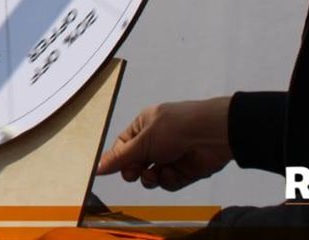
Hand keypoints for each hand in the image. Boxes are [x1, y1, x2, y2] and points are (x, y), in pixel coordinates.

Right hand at [96, 97, 233, 191]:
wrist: (211, 135)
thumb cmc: (174, 128)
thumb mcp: (143, 142)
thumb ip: (120, 158)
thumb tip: (97, 167)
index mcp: (144, 125)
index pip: (124, 145)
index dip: (118, 159)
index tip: (113, 170)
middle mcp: (157, 140)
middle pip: (137, 163)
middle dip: (135, 171)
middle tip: (136, 173)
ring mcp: (171, 155)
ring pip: (152, 175)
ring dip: (152, 177)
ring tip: (155, 173)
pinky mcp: (185, 170)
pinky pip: (169, 182)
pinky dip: (169, 180)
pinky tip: (173, 172)